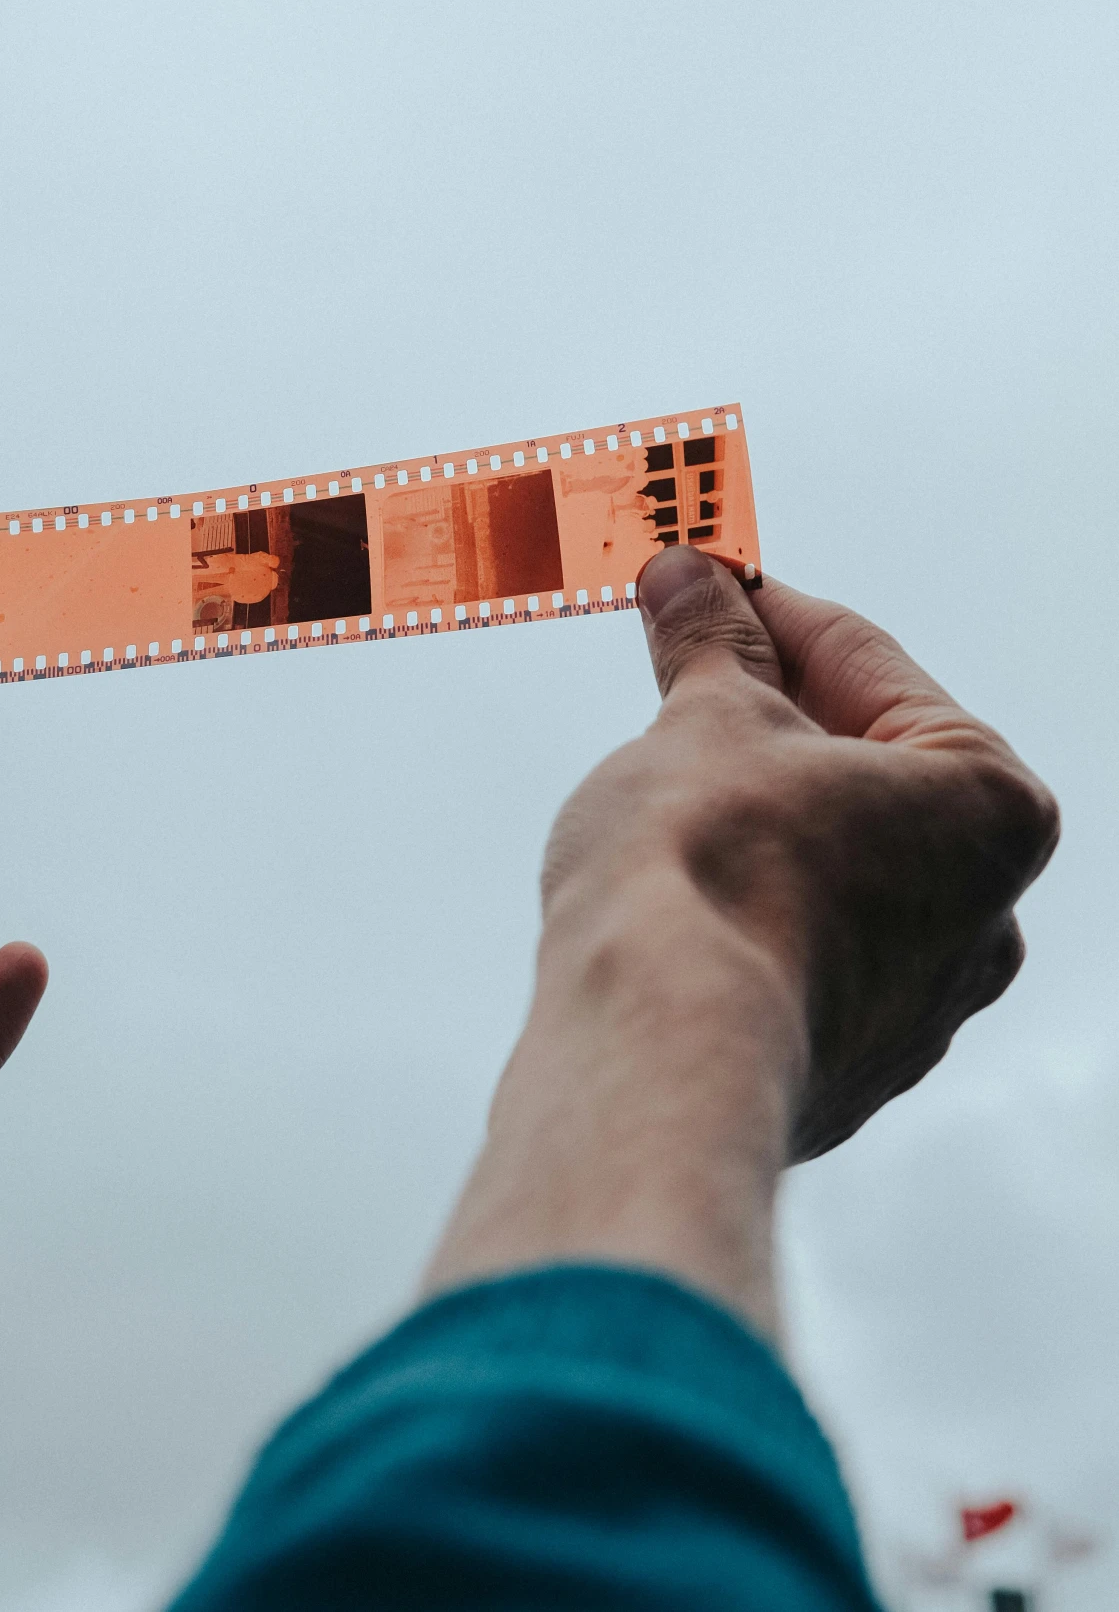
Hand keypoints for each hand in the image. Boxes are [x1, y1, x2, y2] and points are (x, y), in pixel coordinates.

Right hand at [588, 547, 1057, 1156]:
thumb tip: (693, 583)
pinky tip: (676, 879)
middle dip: (768, 710)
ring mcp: (918, 1009)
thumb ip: (710, 642)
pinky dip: (749, 899)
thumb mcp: (707, 716)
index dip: (766, 609)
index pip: (866, 664)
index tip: (708, 580)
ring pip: (833, 863)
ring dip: (760, 809)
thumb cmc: (713, 877)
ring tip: (666, 772)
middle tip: (680, 655)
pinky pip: (801, 946)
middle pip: (863, 768)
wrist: (658, 1047)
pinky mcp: (845, 1067)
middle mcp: (984, 917)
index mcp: (991, 808)